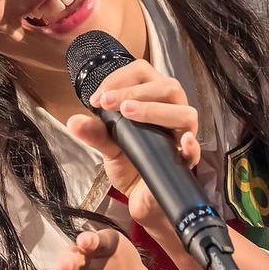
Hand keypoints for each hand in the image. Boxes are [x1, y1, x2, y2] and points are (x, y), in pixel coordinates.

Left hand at [66, 59, 201, 229]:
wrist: (138, 197)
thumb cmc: (129, 162)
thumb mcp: (106, 145)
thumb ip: (93, 132)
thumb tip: (73, 121)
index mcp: (152, 99)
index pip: (143, 72)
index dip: (120, 80)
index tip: (98, 99)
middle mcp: (171, 111)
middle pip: (167, 87)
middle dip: (134, 91)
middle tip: (108, 103)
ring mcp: (182, 134)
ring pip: (184, 112)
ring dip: (155, 110)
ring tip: (129, 113)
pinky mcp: (186, 160)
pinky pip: (195, 149)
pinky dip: (191, 144)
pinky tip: (181, 141)